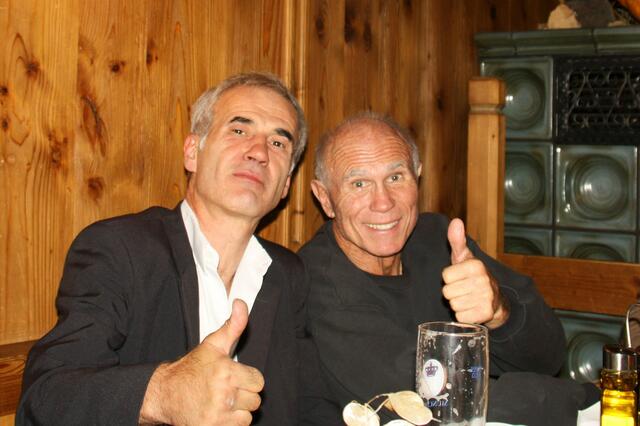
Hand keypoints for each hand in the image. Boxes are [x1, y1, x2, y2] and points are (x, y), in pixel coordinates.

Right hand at [140, 299, 263, 424]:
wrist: (164, 393)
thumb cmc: (191, 368)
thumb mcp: (213, 345)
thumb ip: (233, 325)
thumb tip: (241, 303)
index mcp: (227, 371)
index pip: (258, 381)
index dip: (248, 379)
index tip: (234, 378)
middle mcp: (224, 394)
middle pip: (255, 400)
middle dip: (244, 395)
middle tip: (227, 390)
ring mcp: (218, 414)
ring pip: (247, 416)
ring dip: (238, 411)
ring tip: (223, 402)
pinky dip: (230, 424)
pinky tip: (218, 414)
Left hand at [441, 218, 508, 328]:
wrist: (496, 300)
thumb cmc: (473, 276)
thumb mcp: (464, 257)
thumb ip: (457, 240)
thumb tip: (456, 221)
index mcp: (476, 265)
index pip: (445, 276)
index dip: (449, 279)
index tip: (460, 278)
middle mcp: (483, 280)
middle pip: (447, 292)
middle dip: (452, 292)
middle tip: (464, 290)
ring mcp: (486, 297)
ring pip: (453, 305)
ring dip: (458, 304)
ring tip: (468, 299)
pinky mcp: (485, 313)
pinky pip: (460, 317)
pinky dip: (464, 316)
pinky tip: (472, 309)